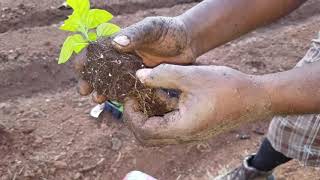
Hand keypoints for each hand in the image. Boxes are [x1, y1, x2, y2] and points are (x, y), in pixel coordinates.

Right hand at [74, 16, 195, 102]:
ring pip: (112, 83)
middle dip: (89, 80)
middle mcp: (123, 58)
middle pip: (100, 70)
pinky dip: (121, 97)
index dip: (84, 59)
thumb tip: (115, 44)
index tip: (78, 69)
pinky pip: (129, 91)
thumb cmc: (169, 30)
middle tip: (84, 91)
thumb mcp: (152, 28)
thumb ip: (135, 34)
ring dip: (102, 91)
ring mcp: (132, 71)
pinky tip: (116, 103)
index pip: (96, 50)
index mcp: (120, 42)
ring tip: (97, 99)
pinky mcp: (143, 81)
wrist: (188, 43)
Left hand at [124, 64, 271, 145]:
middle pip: (148, 137)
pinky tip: (164, 95)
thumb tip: (139, 77)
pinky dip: (162, 113)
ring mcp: (190, 134)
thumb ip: (162, 76)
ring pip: (159, 132)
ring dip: (149, 115)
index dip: (131, 115)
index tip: (129, 96)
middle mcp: (184, 136)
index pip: (144, 131)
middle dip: (136, 118)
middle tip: (134, 98)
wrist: (255, 98)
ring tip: (147, 94)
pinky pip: (171, 125)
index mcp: (181, 127)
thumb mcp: (191, 76)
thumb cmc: (227, 87)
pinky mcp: (195, 127)